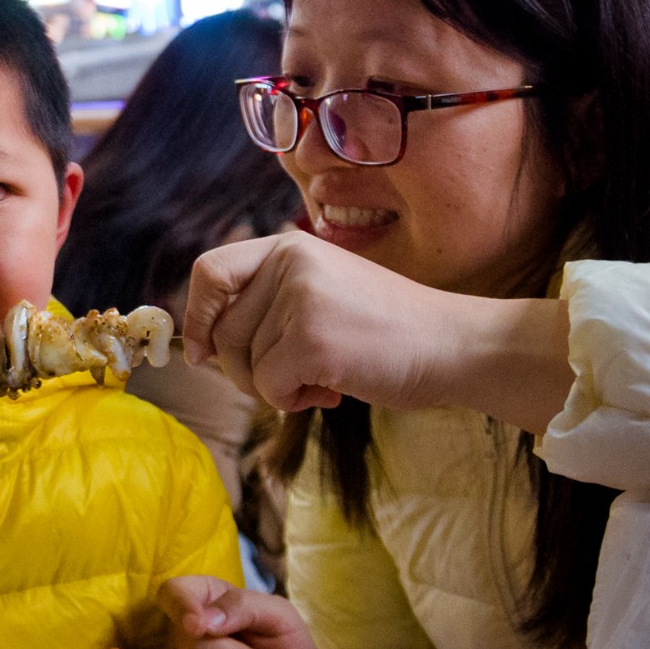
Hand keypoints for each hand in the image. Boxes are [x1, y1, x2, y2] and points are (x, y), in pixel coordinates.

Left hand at [182, 233, 455, 413]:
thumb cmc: (388, 331)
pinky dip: (293, 402)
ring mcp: (299, 299)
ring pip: (245, 365)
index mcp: (289, 247)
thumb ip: (270, 306)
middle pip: (223, 331)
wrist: (453, 345)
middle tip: (293, 380)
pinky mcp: (310, 339)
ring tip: (325, 378)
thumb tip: (205, 345)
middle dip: (246, 371)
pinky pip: (269, 387)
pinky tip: (333, 391)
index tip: (202, 351)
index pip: (210, 271)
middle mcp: (289, 262)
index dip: (196, 315)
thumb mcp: (322, 294)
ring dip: (278, 388)